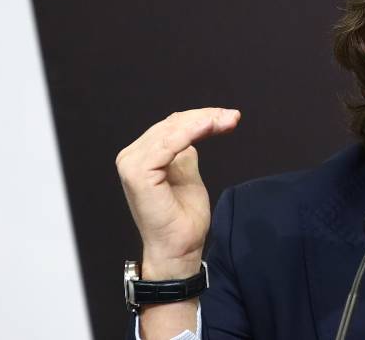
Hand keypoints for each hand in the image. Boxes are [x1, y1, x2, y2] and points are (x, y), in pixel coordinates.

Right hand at [116, 107, 239, 278]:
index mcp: (141, 156)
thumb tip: (193, 129)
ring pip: (171, 131)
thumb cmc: (182, 217)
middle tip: (233, 117)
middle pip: (172, 125)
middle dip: (206, 117)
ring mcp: (131, 164)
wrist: (179, 247)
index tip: (230, 117)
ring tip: (227, 121)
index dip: (201, 117)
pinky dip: (190, 133)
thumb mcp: (187, 174)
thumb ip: (184, 152)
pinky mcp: (138, 173)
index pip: (171, 126)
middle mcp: (131, 157)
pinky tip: (210, 126)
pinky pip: (167, 145)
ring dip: (202, 122)